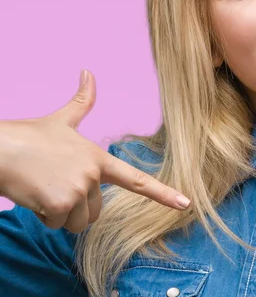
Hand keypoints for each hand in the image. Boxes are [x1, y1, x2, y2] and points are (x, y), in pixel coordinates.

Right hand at [0, 70, 190, 232]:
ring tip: (44, 189)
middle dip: (74, 207)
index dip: (163, 193)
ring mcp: (78, 189)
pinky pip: (58, 225)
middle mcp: (93, 174)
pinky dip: (44, 216)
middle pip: (95, 213)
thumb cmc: (27, 136)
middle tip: (53, 185)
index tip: (186, 204)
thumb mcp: (60, 120)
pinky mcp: (60, 204)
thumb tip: (88, 71)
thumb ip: (80, 102)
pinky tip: (34, 196)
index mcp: (98, 158)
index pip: (137, 180)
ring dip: (59, 214)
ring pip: (77, 223)